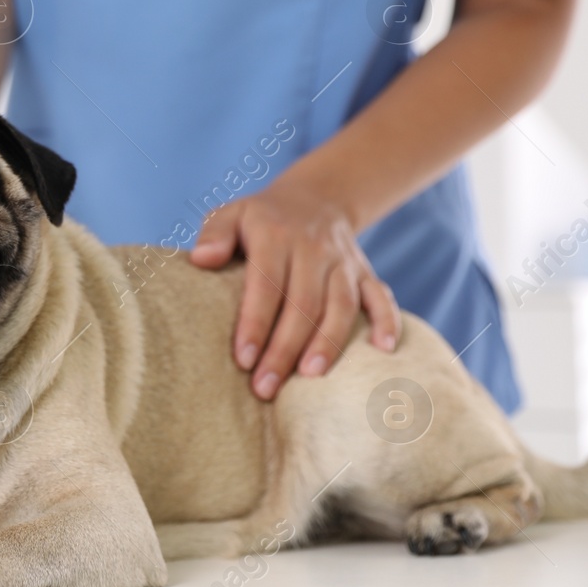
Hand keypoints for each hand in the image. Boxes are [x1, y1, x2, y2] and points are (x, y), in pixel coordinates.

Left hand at [188, 174, 399, 399]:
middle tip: (266, 387)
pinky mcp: (365, 271)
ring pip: (340, 305)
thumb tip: (201, 259)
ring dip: (328, 343)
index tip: (243, 360)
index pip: (265, 285)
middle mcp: (313, 248)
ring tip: (310, 377)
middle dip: (284, 349)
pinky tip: (383, 351)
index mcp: (275, 236)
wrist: (315, 199)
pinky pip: (381, 296)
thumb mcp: (231, 214)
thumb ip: (214, 234)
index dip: (255, 324)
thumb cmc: (261, 219)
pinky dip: (387, 321)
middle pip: (303, 304)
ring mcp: (343, 261)